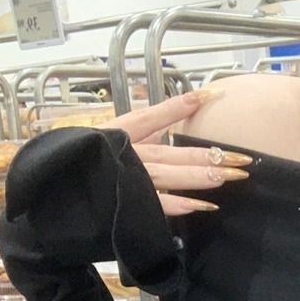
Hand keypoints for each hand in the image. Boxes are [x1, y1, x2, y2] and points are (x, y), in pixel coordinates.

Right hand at [99, 90, 251, 216]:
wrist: (55, 188)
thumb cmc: (87, 157)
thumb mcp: (115, 134)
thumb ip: (147, 125)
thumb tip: (183, 108)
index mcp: (123, 132)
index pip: (155, 115)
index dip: (183, 104)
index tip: (213, 94)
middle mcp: (128, 153)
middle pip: (174, 152)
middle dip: (210, 155)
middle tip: (244, 160)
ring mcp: (128, 177)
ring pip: (169, 175)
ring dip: (199, 176)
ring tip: (228, 177)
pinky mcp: (127, 201)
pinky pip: (156, 204)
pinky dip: (179, 205)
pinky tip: (202, 205)